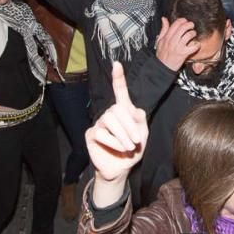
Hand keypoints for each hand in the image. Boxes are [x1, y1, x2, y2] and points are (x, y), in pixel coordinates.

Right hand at [86, 62, 148, 183]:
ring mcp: (100, 123)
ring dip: (123, 135)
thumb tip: (137, 110)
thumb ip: (141, 121)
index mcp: (124, 111)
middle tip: (137, 141)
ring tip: (129, 147)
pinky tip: (118, 149)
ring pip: (110, 120)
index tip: (117, 64)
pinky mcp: (91, 134)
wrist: (120, 169)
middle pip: (118, 109)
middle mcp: (110, 113)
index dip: (118, 78)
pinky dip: (114, 143)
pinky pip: (103, 133)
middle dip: (130, 126)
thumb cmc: (132, 150)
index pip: (120, 91)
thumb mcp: (142, 135)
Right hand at [154, 17, 199, 71]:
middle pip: (183, 28)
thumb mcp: (160, 41)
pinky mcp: (184, 54)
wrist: (163, 67)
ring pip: (188, 35)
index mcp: (167, 37)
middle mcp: (172, 41)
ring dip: (193, 33)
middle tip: (191, 25)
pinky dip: (197, 44)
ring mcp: (179, 47)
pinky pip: (193, 47)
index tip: (184, 21)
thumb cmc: (162, 55)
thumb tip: (164, 19)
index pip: (176, 24)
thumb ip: (163, 29)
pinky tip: (196, 44)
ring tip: (193, 33)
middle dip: (189, 24)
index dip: (182, 20)